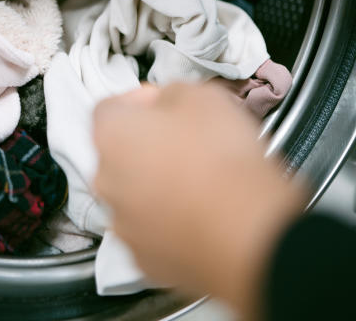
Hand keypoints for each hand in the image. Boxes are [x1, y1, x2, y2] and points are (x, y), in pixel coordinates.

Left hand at [93, 83, 306, 319]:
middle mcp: (106, 182)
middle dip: (148, 145)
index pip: (109, 108)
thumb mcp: (201, 96)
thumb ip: (171, 93)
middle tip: (187, 142)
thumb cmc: (222, 157)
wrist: (249, 232)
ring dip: (158, 186)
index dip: (139, 101)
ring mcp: (124, 226)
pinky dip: (171, 224)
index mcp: (111, 135)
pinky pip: (154, 233)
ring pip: (135, 197)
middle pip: (119, 155)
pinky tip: (202, 216)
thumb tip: (165, 102)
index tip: (164, 102)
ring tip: (200, 182)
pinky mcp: (147, 260)